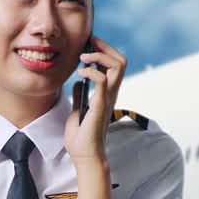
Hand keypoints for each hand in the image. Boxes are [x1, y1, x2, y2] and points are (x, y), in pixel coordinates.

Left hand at [64, 34, 127, 163]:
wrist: (83, 155)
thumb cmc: (81, 137)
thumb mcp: (78, 110)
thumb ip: (80, 96)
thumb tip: (79, 83)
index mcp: (106, 94)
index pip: (114, 65)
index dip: (104, 50)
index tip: (89, 44)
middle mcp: (111, 94)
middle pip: (120, 61)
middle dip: (105, 47)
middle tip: (89, 43)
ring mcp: (107, 98)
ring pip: (118, 66)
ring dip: (100, 56)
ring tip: (84, 57)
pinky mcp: (100, 105)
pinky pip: (103, 80)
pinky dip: (91, 71)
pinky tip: (80, 73)